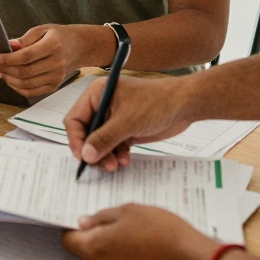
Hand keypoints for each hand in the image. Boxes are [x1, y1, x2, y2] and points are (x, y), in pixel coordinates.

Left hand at [0, 24, 107, 97]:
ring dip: (8, 79)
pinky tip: (9, 79)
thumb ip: (25, 38)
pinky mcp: (54, 86)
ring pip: (26, 84)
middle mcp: (57, 63)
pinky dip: (17, 87)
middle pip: (24, 72)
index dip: (7, 59)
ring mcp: (57, 77)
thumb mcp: (43, 29)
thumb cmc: (58, 36)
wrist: (78, 47)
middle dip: (3, 69)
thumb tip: (9, 45)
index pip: (26, 56)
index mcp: (53, 45)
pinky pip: (32, 91)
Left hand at [62, 204, 216, 259]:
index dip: (73, 228)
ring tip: (134, 235)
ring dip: (113, 250)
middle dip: (97, 238)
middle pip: (87, 253)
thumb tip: (83, 223)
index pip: (69, 240)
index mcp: (94, 249)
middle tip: (116, 224)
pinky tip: (142, 250)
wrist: (192, 259)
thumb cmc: (160, 231)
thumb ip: (101, 218)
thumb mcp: (129, 211)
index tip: (85, 220)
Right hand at [65, 75, 191, 170]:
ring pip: (99, 143)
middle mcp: (101, 105)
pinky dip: (116, 154)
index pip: (74, 119)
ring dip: (106, 156)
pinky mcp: (124, 129)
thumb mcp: (127, 121)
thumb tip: (85, 155)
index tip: (83, 156)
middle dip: (94, 151)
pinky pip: (113, 146)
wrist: (184, 105)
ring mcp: (113, 118)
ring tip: (116, 165)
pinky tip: (125, 160)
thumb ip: (104, 139)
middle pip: (86, 133)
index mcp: (96, 94)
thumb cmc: (156, 103)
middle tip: (104, 165)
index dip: (76, 139)